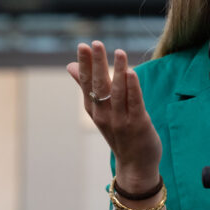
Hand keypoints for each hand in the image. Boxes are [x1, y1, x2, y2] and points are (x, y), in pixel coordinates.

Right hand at [67, 41, 161, 191]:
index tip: (83, 46)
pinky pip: (135, 103)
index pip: (86, 83)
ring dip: (117, 71)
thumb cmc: (119, 133)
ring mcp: (121, 120)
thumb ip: (87, 87)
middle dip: (97, 64)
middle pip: (99, 86)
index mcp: (94, 110)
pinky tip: (131, 72)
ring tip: (118, 51)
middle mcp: (104, 115)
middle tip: (95, 44)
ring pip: (117, 92)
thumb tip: (70, 66)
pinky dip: (132, 88)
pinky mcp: (138, 124)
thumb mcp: (99, 111)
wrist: (135, 165)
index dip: (85, 64)